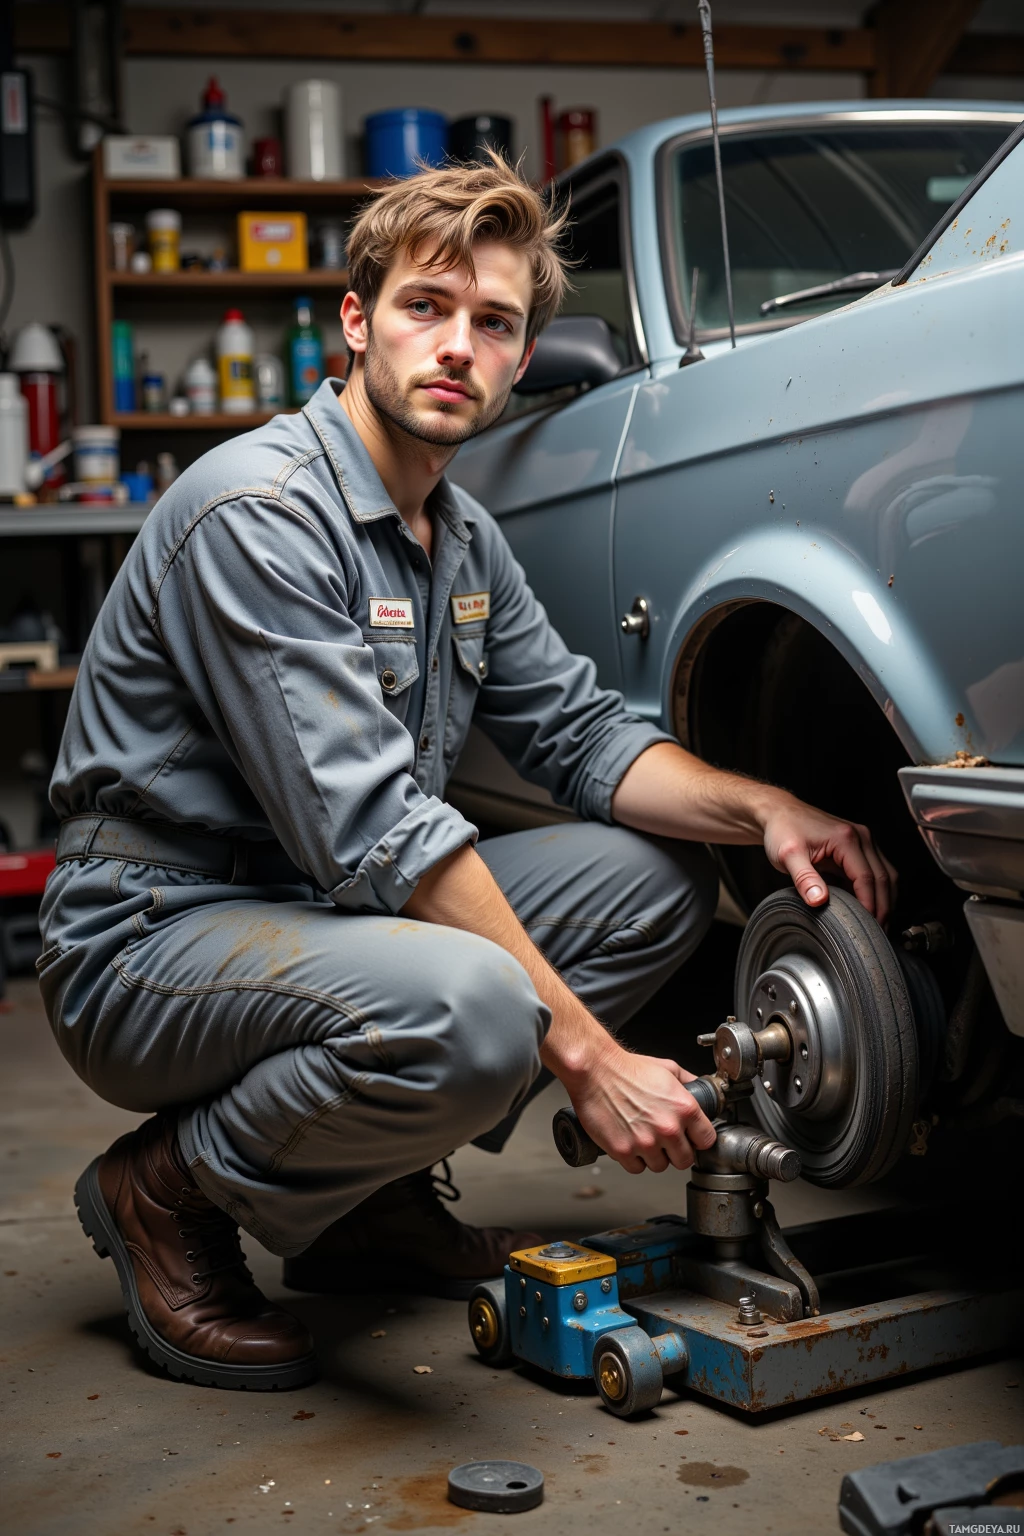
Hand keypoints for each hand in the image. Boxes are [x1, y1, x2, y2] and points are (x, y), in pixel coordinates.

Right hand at [566, 1039, 716, 1174]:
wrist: (595, 1071)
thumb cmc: (627, 1068)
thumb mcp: (667, 1068)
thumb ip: (688, 1082)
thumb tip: (699, 1089)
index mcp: (684, 1108)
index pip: (707, 1140)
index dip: (698, 1139)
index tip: (691, 1138)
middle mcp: (668, 1128)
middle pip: (685, 1160)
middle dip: (677, 1152)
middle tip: (666, 1141)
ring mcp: (646, 1142)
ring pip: (660, 1166)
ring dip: (654, 1156)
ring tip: (644, 1139)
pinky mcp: (624, 1151)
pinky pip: (636, 1168)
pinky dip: (634, 1159)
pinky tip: (630, 1143)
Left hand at [762, 795, 897, 924]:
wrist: (779, 814)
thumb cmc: (782, 830)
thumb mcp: (788, 856)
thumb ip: (804, 879)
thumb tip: (820, 901)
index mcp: (846, 838)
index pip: (867, 878)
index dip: (869, 904)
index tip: (867, 925)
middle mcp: (861, 837)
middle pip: (884, 878)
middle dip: (883, 908)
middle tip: (878, 932)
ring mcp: (863, 842)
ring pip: (886, 875)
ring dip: (885, 900)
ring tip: (878, 924)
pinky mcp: (859, 849)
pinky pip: (875, 873)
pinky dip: (876, 892)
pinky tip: (869, 909)